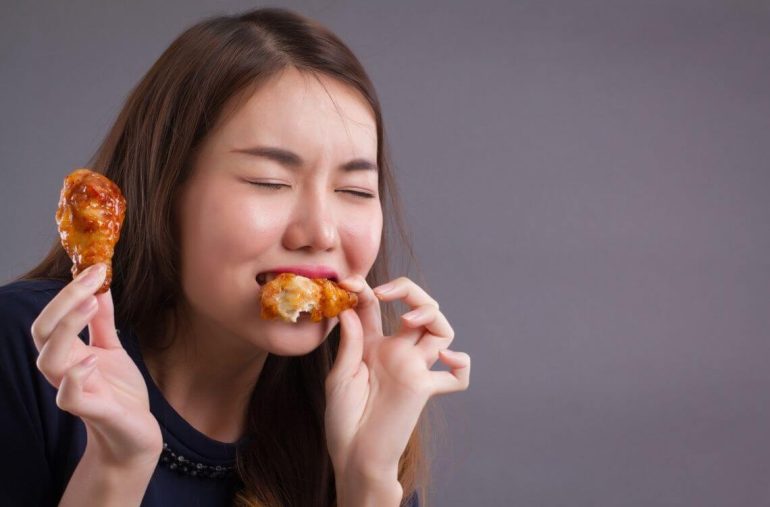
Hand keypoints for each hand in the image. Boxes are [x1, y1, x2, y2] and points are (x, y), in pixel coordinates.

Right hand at [31, 264, 162, 467]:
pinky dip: (75, 378)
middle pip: (44, 333)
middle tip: (92, 279)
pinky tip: (91, 360)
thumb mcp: (111, 348)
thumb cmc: (118, 391)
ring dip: (67, 330)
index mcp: (68, 353)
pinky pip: (69, 398)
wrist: (133, 433)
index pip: (52, 318)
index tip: (95, 268)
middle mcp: (65, 370)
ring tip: (90, 305)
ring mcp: (75, 391)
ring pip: (50, 362)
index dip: (69, 292)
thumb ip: (102, 321)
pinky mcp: (92, 411)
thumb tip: (99, 286)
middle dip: (63, 303)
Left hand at [324, 276, 470, 479]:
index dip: (365, 289)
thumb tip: (349, 308)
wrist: (355, 456)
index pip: (376, 306)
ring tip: (409, 319)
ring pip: (441, 330)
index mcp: (372, 345)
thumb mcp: (339, 376)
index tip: (348, 283)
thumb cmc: (343, 420)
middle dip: (408, 291)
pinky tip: (448, 360)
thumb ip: (350, 343)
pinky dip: (461, 366)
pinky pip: (456, 377)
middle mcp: (397, 351)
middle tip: (384, 293)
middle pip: (419, 308)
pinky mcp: (424, 387)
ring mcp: (413, 368)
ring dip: (431, 314)